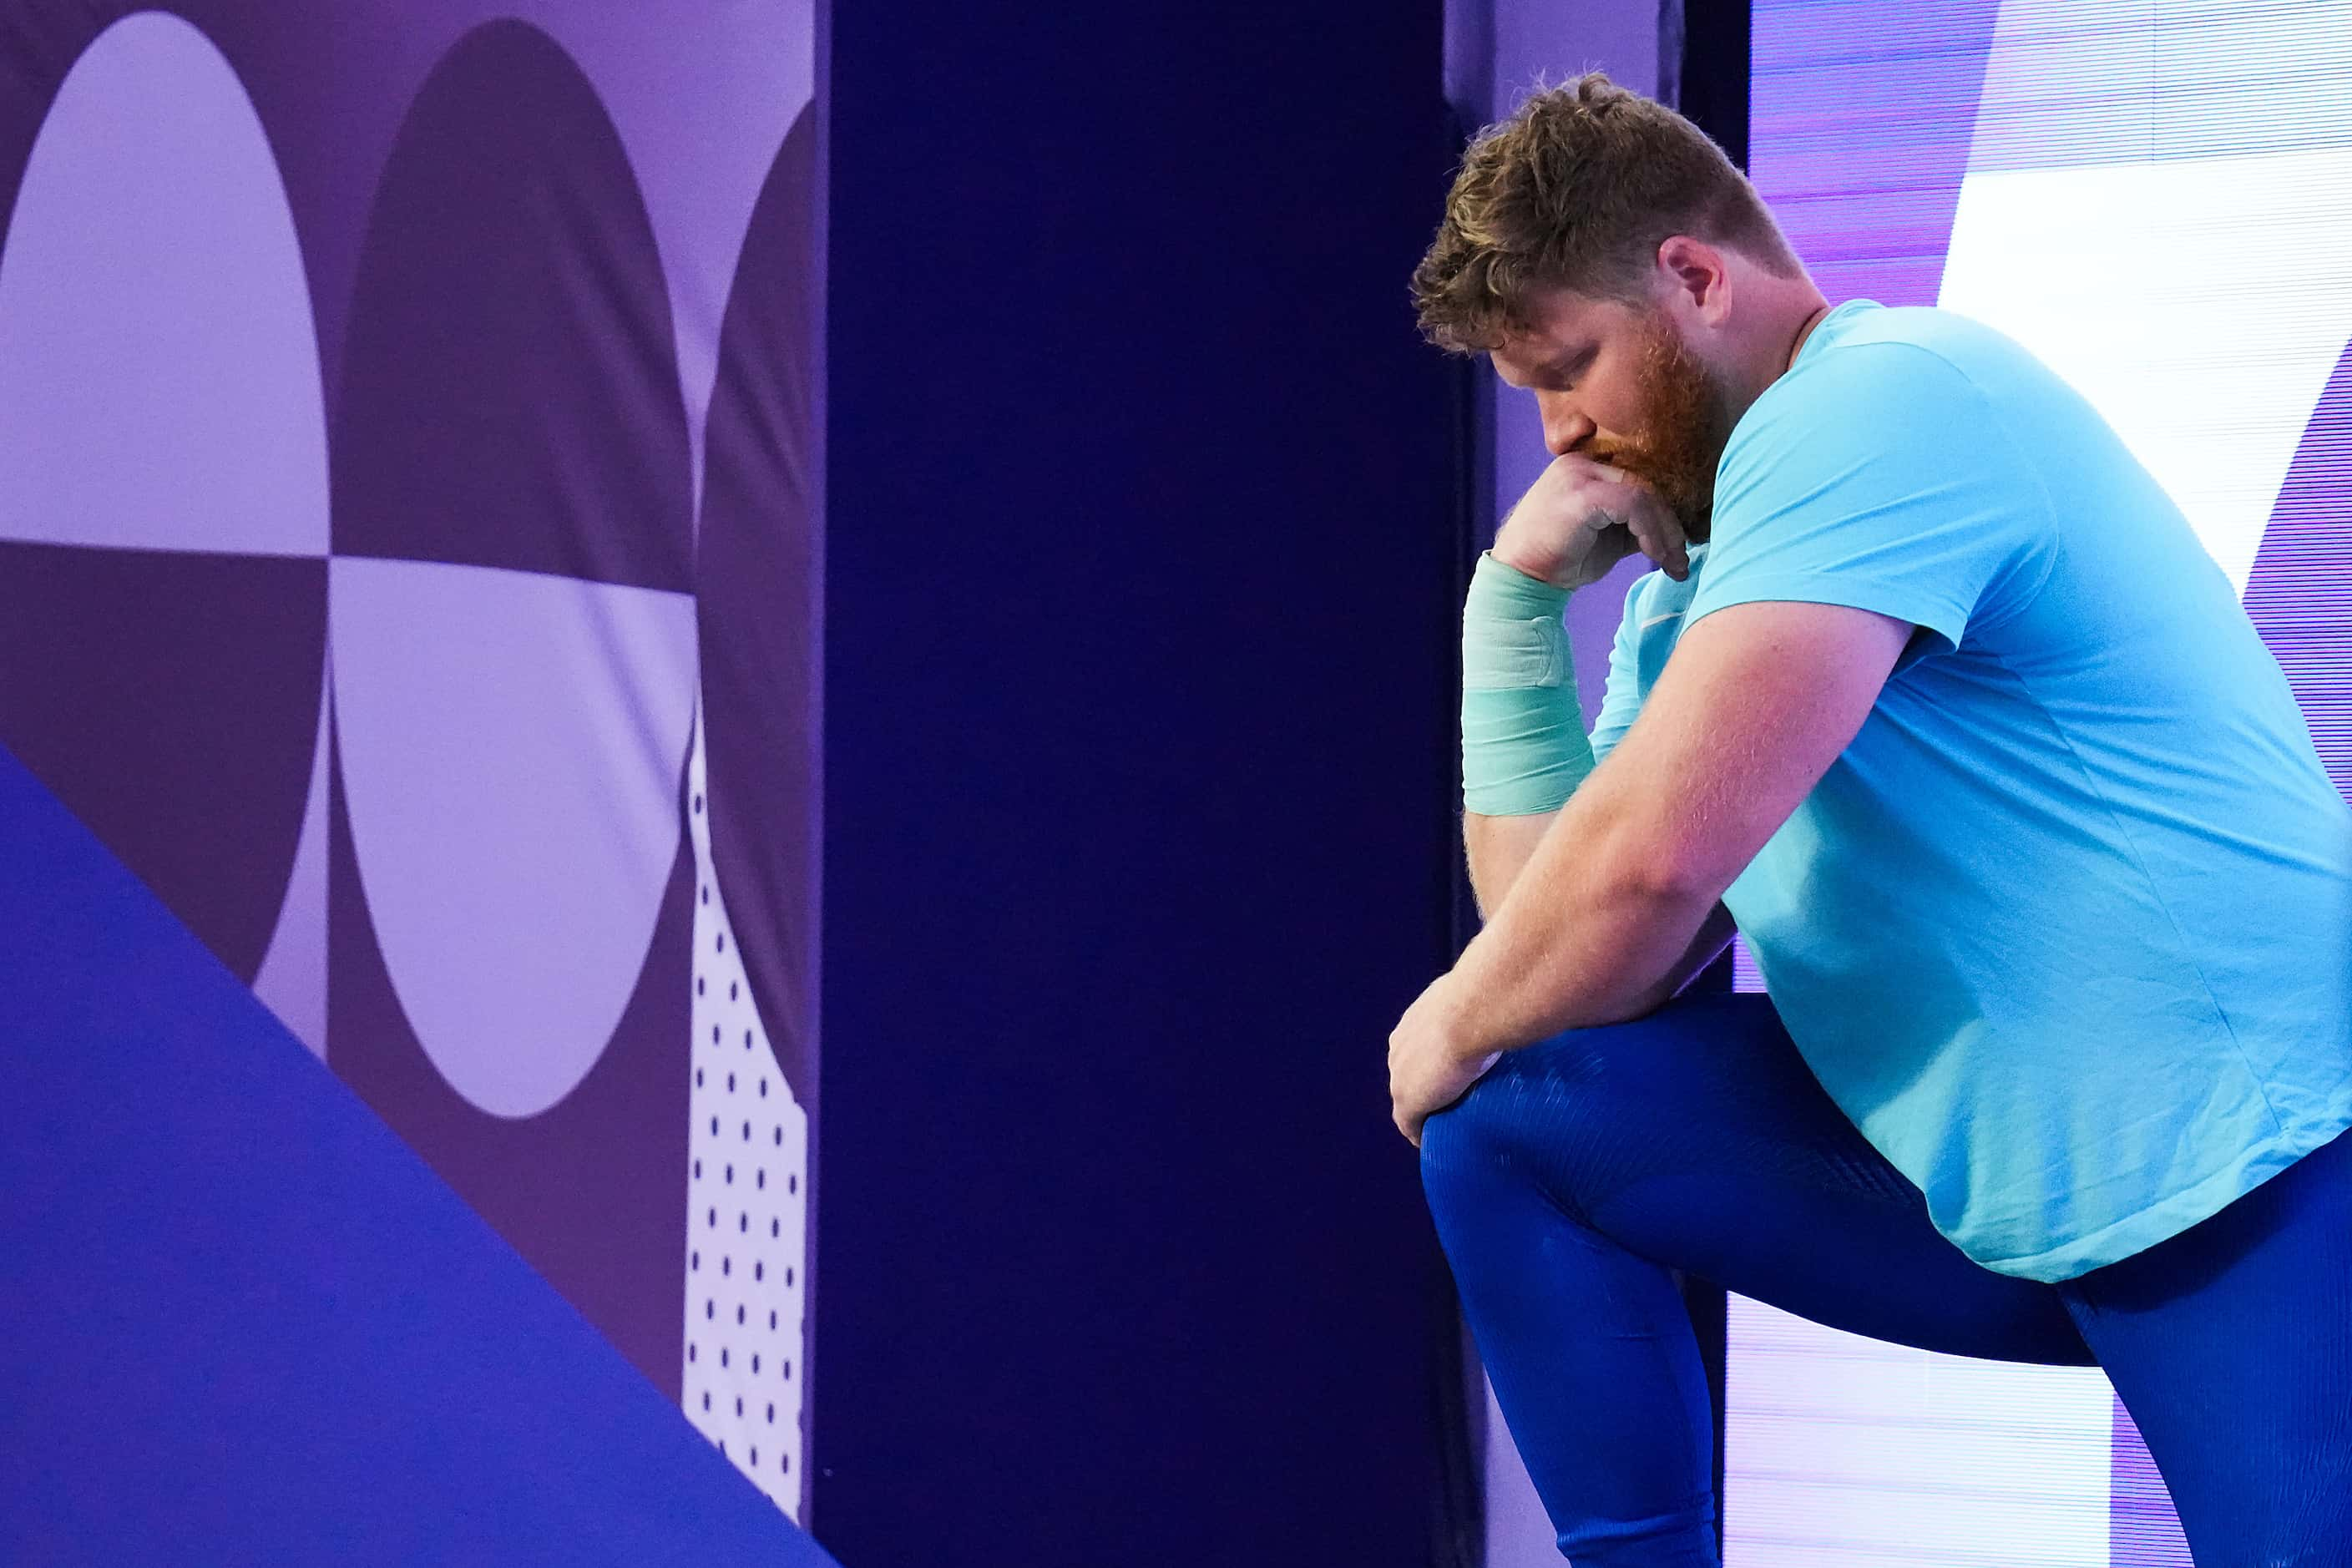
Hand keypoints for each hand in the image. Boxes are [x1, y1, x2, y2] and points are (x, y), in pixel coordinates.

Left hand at [1388, 972, 1502, 1147]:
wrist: (1473, 1012)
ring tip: (1449, 1125)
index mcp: (1412, 1026)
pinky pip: (1410, 1127)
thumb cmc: (1481, 998)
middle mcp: (1399, 1050)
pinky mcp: (1408, 1102)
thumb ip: (1481, 1001)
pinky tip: (1438, 1142)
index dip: (1432, 1067)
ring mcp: (1400, 1078)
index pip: (1417, 1052)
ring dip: (1426, 1114)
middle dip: (1426, 1091)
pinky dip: (1422, 1135)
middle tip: (1454, 1103)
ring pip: (1408, 1103)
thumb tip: (1509, 995)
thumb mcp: (1476, 994)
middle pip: (1409, 1079)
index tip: (1450, 1076)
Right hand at [1491, 455, 1689, 589]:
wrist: (1521, 577)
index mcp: (1587, 468)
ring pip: (1644, 493)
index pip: (1639, 480)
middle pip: (1646, 484)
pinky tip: (1654, 555)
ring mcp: (1580, 474)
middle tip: (1682, 560)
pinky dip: (1650, 532)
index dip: (1665, 513)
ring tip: (1673, 563)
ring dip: (1666, 532)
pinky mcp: (1582, 493)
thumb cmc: (1559, 560)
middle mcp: (1583, 463)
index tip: (1679, 547)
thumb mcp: (1607, 538)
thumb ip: (1634, 525)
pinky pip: (1633, 505)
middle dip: (1671, 526)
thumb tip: (1674, 531)